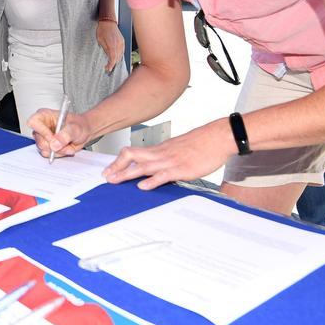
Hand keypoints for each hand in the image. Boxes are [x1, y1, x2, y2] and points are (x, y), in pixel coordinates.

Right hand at [28, 108, 92, 157]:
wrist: (84, 132)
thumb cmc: (79, 125)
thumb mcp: (75, 128)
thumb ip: (65, 135)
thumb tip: (54, 144)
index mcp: (45, 115)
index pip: (34, 122)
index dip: (42, 131)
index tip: (52, 137)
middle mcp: (41, 126)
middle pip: (38, 140)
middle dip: (54, 145)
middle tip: (65, 143)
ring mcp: (42, 137)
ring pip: (43, 149)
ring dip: (58, 150)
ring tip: (68, 145)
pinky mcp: (46, 146)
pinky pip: (48, 154)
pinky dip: (59, 154)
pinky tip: (65, 148)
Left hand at [96, 20, 123, 72]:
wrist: (108, 22)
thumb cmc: (102, 29)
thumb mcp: (100, 40)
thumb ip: (105, 49)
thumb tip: (108, 56)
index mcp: (112, 44)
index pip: (113, 58)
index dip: (111, 65)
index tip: (108, 68)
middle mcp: (118, 44)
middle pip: (117, 58)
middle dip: (113, 63)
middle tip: (108, 67)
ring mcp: (121, 42)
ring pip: (120, 55)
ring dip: (116, 59)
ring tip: (110, 63)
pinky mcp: (122, 41)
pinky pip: (122, 51)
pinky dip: (118, 55)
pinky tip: (115, 56)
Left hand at [102, 118, 236, 189]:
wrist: (218, 137)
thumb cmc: (201, 144)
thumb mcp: (179, 149)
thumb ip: (166, 158)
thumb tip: (157, 169)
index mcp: (160, 149)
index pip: (133, 152)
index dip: (119, 161)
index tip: (109, 169)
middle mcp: (161, 153)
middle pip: (132, 156)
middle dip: (117, 167)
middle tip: (105, 177)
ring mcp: (170, 161)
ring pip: (143, 166)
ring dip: (127, 174)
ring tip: (114, 181)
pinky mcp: (181, 168)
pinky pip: (163, 174)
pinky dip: (151, 181)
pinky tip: (142, 186)